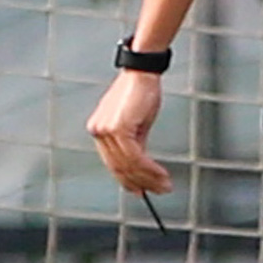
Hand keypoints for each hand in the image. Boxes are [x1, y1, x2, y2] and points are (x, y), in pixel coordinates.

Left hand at [87, 70, 171, 196]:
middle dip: (141, 183)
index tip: (142, 189)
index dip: (128, 179)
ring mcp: (106, 131)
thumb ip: (135, 142)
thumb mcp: (137, 121)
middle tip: (159, 190)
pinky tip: (160, 173)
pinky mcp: (119, 129)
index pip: (112, 162)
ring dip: (149, 178)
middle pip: (119, 167)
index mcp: (99, 130)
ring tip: (164, 185)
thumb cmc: (141, 91)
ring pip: (127, 165)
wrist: (142, 72)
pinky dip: (149, 168)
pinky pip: (135, 157)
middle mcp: (98, 132)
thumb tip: (142, 163)